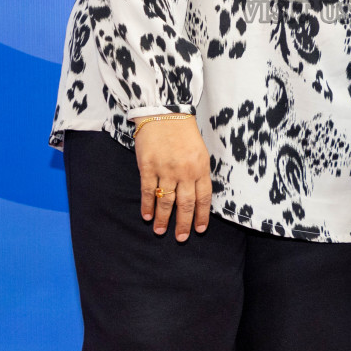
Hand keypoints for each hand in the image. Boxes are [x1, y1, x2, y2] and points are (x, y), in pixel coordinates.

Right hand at [133, 115, 211, 241]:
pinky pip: (148, 191)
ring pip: (166, 201)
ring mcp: (166, 169)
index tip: (199, 229)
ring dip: (163, 219)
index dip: (201, 216)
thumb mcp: (200, 151)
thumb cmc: (183, 131)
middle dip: (183, 224)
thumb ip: (199, 172)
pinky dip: (147, 205)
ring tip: (161, 231)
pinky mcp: (148, 166)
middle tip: (180, 238)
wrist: (164, 112)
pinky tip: (146, 215)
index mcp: (201, 167)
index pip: (203, 198)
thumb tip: (197, 196)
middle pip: (185, 204)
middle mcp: (185, 171)